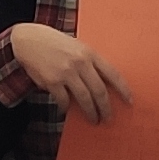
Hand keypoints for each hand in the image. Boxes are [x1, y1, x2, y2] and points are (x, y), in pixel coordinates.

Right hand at [7, 23, 130, 122]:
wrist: (29, 39)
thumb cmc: (54, 43)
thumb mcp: (76, 46)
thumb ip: (89, 62)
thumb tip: (102, 85)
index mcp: (89, 53)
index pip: (112, 73)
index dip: (123, 89)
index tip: (129, 101)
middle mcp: (80, 63)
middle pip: (99, 91)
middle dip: (106, 108)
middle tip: (108, 118)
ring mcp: (66, 72)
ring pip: (85, 98)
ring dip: (91, 112)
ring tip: (93, 120)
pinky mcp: (52, 81)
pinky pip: (64, 101)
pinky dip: (67, 108)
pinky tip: (67, 110)